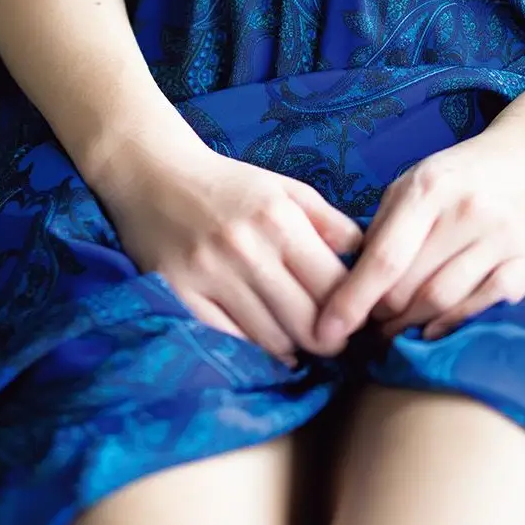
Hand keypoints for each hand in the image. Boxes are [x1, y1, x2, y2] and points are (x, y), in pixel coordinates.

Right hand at [101, 142, 364, 365]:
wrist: (153, 173)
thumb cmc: (228, 185)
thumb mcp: (286, 189)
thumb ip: (332, 224)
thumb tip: (371, 263)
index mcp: (279, 219)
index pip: (335, 289)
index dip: (352, 313)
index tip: (353, 320)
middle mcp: (246, 248)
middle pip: (308, 323)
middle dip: (327, 339)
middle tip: (329, 339)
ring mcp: (209, 274)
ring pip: (273, 341)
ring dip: (292, 347)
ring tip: (296, 337)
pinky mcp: (179, 294)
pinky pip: (230, 341)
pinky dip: (253, 350)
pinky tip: (264, 342)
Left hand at [309, 120, 524, 352]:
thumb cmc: (466, 173)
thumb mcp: (417, 180)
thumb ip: (385, 225)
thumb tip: (352, 278)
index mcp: (429, 188)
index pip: (383, 258)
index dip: (351, 300)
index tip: (327, 330)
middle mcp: (467, 213)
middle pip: (410, 286)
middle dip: (378, 314)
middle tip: (363, 326)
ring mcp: (503, 240)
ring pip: (443, 302)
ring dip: (409, 326)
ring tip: (391, 333)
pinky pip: (482, 307)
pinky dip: (450, 325)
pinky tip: (431, 329)